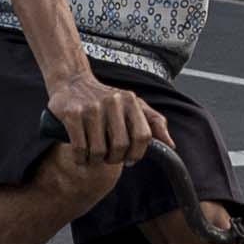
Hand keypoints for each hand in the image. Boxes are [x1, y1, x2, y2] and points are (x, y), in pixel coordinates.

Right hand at [45, 68, 166, 169]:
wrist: (73, 82)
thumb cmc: (106, 99)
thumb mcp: (134, 105)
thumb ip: (154, 123)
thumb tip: (171, 145)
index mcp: (130, 101)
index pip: (143, 136)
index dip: (137, 153)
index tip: (129, 159)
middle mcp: (113, 102)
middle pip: (120, 146)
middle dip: (114, 159)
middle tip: (108, 158)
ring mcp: (91, 108)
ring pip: (98, 150)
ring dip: (95, 161)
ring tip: (93, 157)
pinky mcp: (72, 114)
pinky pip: (79, 147)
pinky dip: (80, 158)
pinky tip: (81, 156)